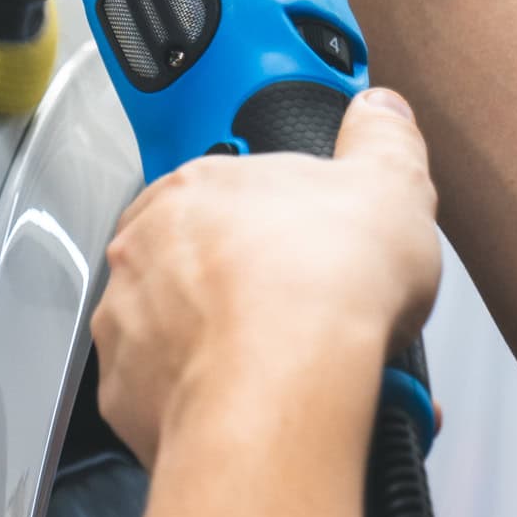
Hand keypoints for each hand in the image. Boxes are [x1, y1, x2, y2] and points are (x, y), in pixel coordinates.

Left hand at [89, 89, 439, 466]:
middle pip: (193, 260)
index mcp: (199, 186)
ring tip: (284, 367)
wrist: (284, 384)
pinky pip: (164, 390)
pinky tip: (255, 403)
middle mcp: (147, 244)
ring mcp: (129, 314)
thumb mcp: (391, 187)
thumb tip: (380, 114)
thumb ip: (382, 141)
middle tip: (301, 315)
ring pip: (172, 326)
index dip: (271, 224)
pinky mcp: (126, 386)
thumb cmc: (324, 285)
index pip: (225, 191)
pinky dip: (205, 398)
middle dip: (245, 287)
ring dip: (218, 343)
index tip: (299, 250)